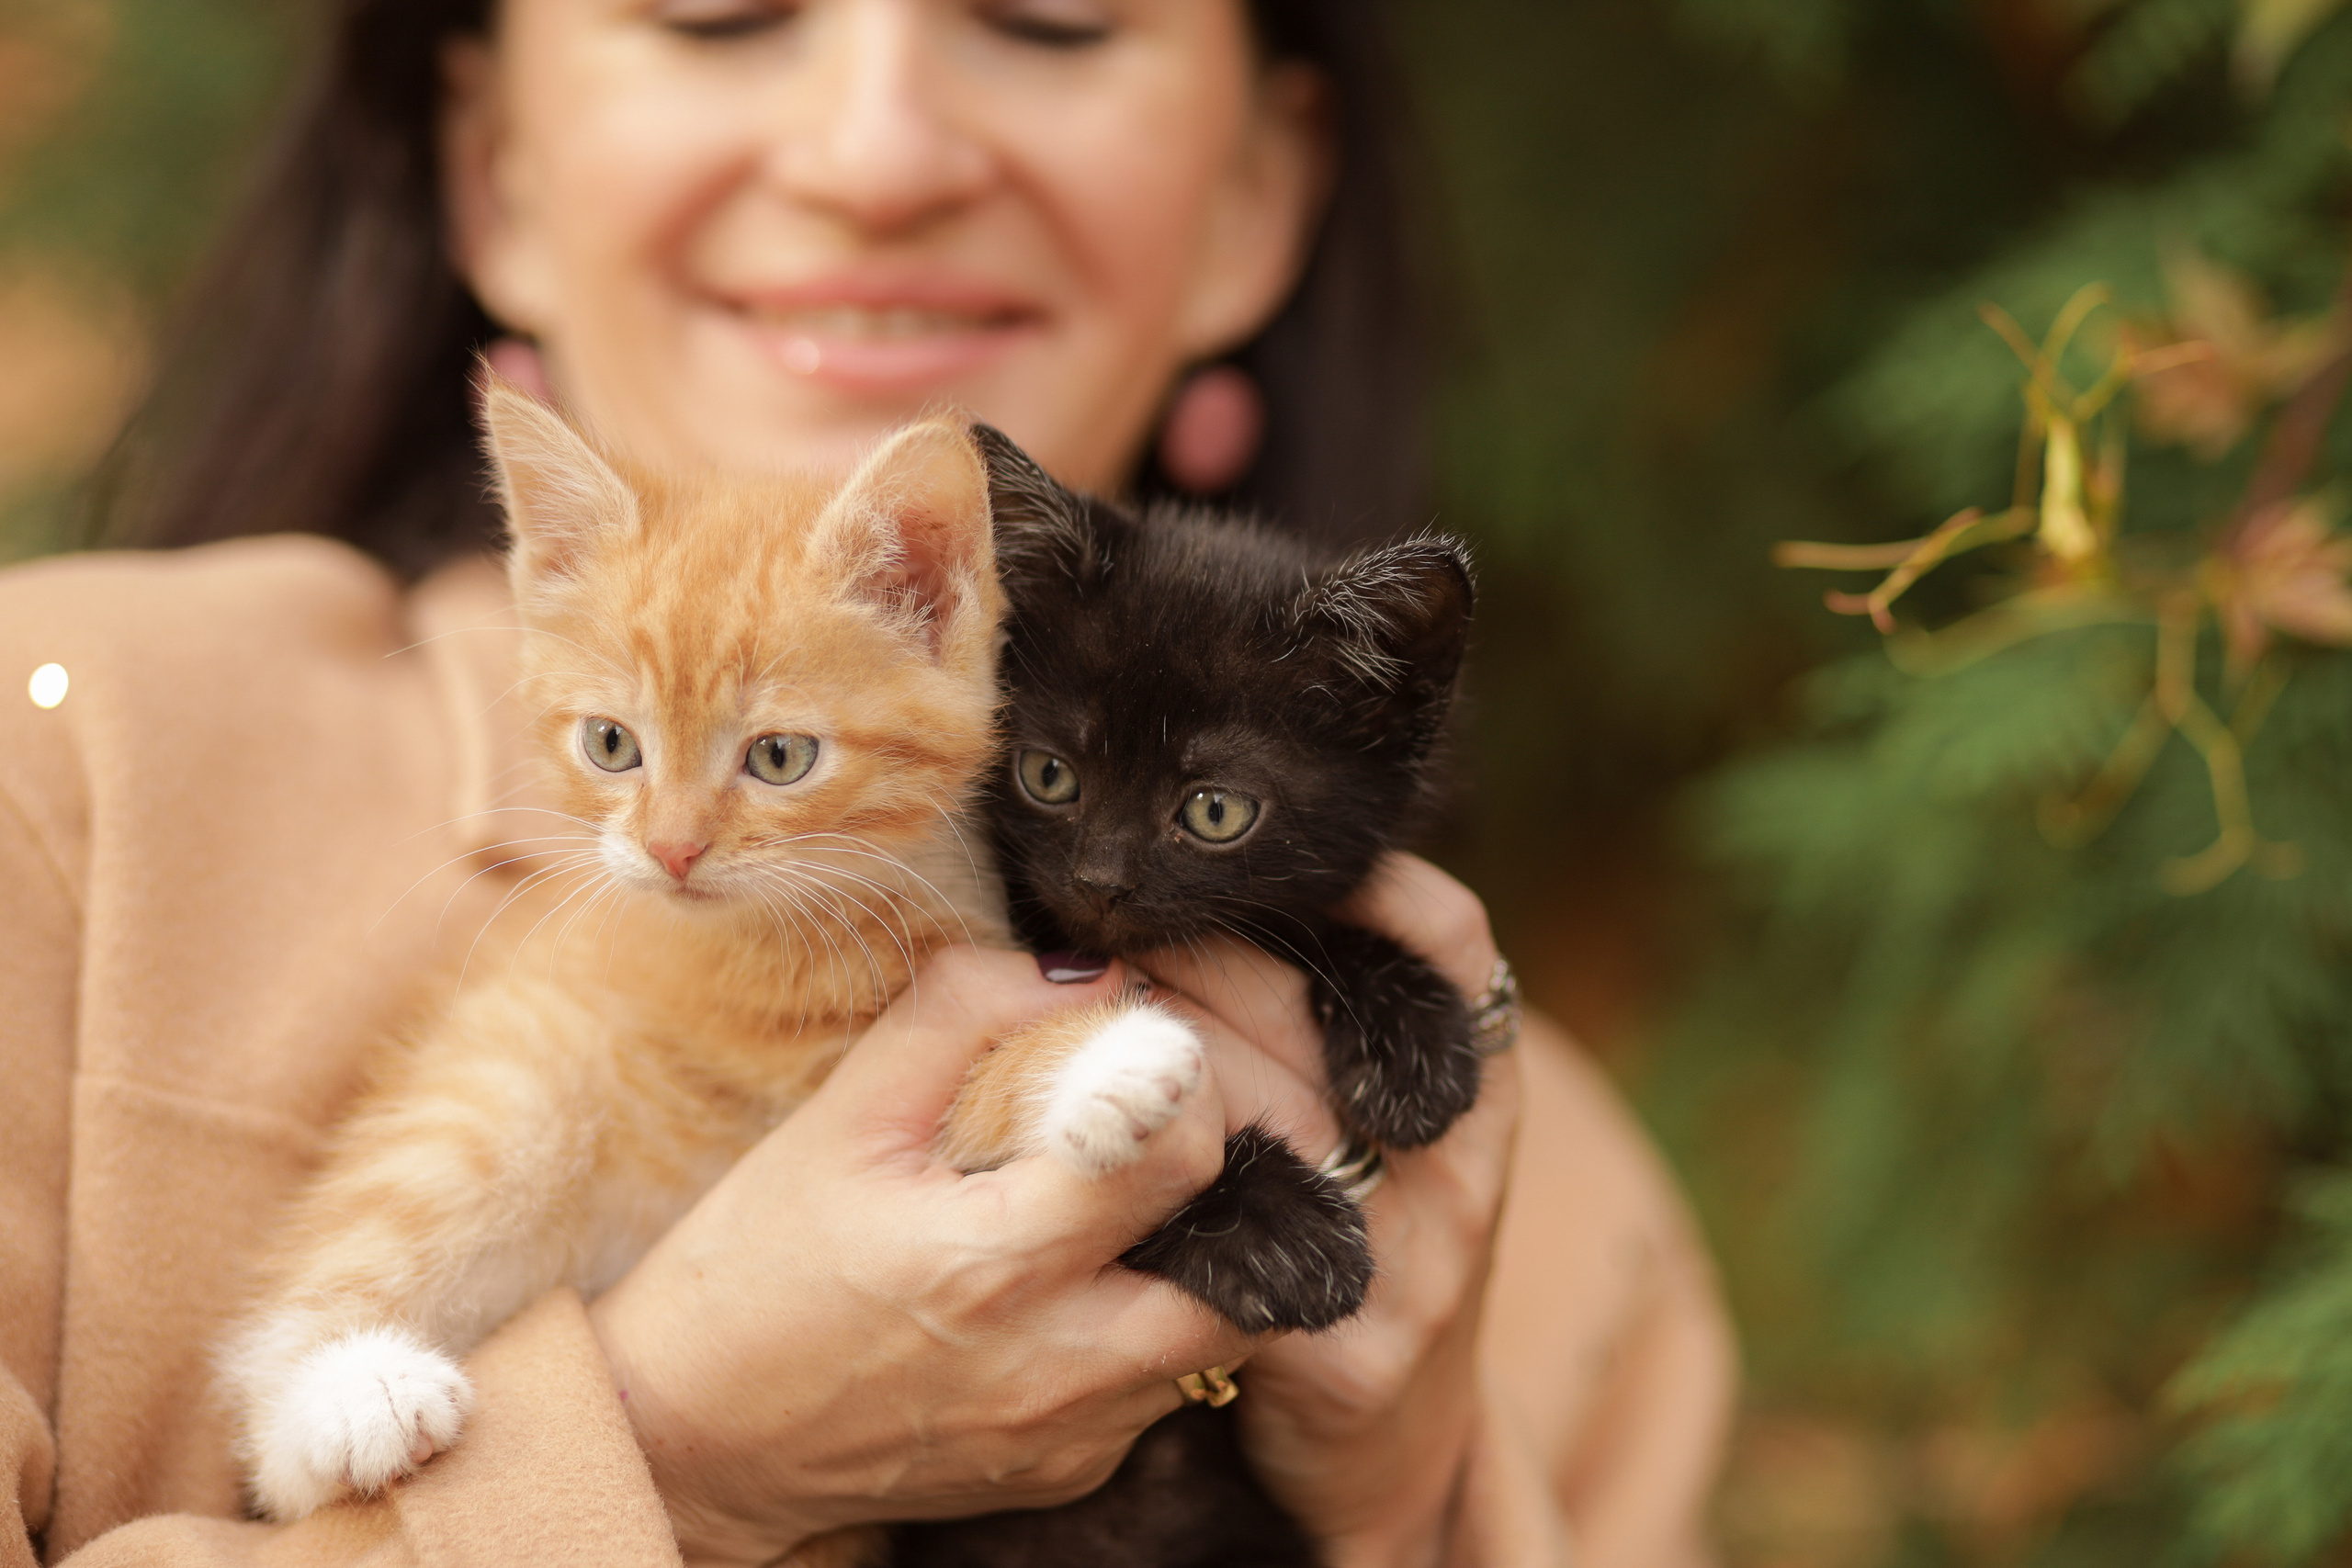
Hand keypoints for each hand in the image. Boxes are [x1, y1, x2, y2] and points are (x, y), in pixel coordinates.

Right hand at [584, 947, 1257, 1567]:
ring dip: (1190, 1257)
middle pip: (1245, 1262)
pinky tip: (1069, 1288)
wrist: (686, 1440)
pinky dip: (1140, 1326)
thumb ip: (961, 1017)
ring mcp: (1070, 1435)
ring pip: (1219, 1332)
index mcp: (995, 1261)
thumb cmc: (749, 1268)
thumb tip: (1084, 972)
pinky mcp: (1068, 1474)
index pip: (1181, 1153)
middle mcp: (1055, 1366)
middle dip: (1222, 1182)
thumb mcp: (837, 1120)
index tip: (1138, 1057)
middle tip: (1155, 1135)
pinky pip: (1157, 1389)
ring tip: (1110, 1208)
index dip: (1184, 1083)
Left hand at [1140, 854, 1514, 1567]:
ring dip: (1164, 1068)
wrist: (1394, 1439)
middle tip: (1106, 930)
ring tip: (1078, 1030)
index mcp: (1474, 1083)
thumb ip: (1322, 1013)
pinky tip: (1097, 1166)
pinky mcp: (1354, 1351)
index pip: (1452, 943)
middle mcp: (1461, 1161)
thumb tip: (1193, 878)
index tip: (1260, 851)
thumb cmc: (1355, 1231)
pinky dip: (1159, 1199)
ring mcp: (1420, 1261)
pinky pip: (1238, 1250)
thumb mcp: (1380, 1119)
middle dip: (1203, 958)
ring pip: (1278, 1125)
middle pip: (1328, 1016)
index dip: (1367, 880)